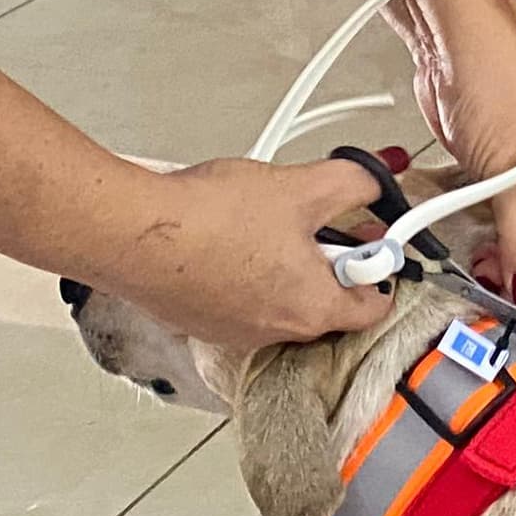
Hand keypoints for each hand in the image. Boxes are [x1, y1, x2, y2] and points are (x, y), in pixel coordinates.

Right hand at [97, 156, 390, 348]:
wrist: (135, 234)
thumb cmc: (210, 220)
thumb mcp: (301, 186)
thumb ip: (351, 184)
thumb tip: (371, 183)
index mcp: (313, 309)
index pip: (374, 307)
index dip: (380, 268)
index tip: (373, 240)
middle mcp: (276, 332)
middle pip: (325, 302)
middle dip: (326, 260)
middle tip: (314, 221)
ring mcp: (234, 333)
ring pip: (279, 299)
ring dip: (282, 265)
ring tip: (264, 222)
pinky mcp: (200, 322)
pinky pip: (239, 300)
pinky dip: (241, 272)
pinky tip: (226, 236)